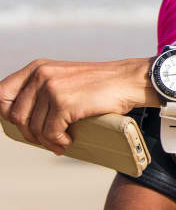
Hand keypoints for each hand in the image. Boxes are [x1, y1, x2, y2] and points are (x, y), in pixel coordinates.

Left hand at [0, 58, 156, 153]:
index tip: (23, 125)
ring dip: (46, 141)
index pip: (1, 94)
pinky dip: (58, 142)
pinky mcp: (63, 103)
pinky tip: (68, 140)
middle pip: (15, 116)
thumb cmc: (99, 85)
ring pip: (32, 128)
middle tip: (47, 139)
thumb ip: (40, 90)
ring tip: (60, 142)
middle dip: (29, 133)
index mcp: (37, 68)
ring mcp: (51, 88)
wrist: (128, 81)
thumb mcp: (64, 78)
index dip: (6, 113)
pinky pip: (49, 133)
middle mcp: (41, 74)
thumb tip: (17, 119)